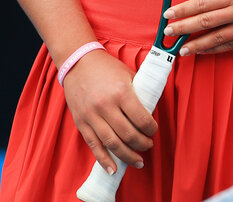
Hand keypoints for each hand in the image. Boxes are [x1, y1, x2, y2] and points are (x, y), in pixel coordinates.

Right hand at [62, 49, 157, 173]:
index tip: (154, 130)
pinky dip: (104, 160)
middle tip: (148, 145)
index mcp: (121, 92)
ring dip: (127, 156)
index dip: (151, 129)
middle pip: (128, 134)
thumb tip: (152, 110)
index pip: (141, 119)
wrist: (78, 63)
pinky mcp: (81, 123)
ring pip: (112, 143)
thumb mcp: (128, 75)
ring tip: (138, 161)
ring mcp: (92, 116)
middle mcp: (106, 106)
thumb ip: (139, 93)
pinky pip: (94, 146)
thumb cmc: (107, 68)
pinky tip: (113, 169)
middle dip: (142, 144)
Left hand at [161, 0, 232, 55]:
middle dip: (183, 29)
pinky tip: (204, 51)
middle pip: (205, 23)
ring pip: (216, 39)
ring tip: (182, 50)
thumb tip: (202, 0)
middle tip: (168, 34)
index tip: (169, 15)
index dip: (183, 10)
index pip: (202, 3)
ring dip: (197, 45)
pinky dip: (215, 49)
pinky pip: (231, 45)